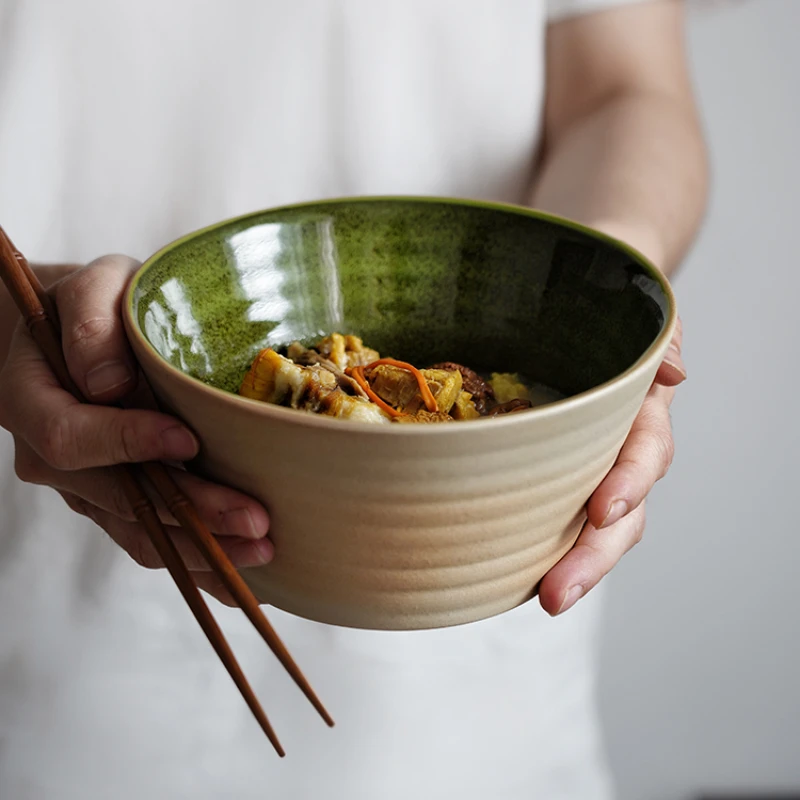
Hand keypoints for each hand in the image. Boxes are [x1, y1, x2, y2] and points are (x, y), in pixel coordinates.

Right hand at [0, 255, 272, 603]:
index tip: (186, 441)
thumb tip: (110, 385)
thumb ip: (91, 323)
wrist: (71, 338)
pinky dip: (198, 562)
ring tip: (263, 554)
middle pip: (121, 499)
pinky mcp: (120, 501)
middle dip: (191, 516)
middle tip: (256, 522)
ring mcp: (88, 488)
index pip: (70, 436)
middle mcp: (57, 459)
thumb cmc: (87, 306)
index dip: (125, 443)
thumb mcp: (90, 288)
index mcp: (36, 402)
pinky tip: (244, 575)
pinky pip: (155, 538)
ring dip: (202, 552)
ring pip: (140, 533)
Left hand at [538, 318, 684, 615]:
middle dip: (592, 559)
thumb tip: (674, 373)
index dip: (628, 484)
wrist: (584, 314)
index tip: (603, 510)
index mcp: (641, 417)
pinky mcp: (556, 477)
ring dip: (570, 567)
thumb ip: (661, 341)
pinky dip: (541, 547)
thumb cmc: (613, 321)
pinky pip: (554, 516)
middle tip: (556, 596)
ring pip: (591, 530)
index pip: (643, 456)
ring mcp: (589, 470)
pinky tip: (509, 577)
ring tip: (541, 599)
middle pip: (620, 517)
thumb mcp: (644, 319)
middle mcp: (620, 454)